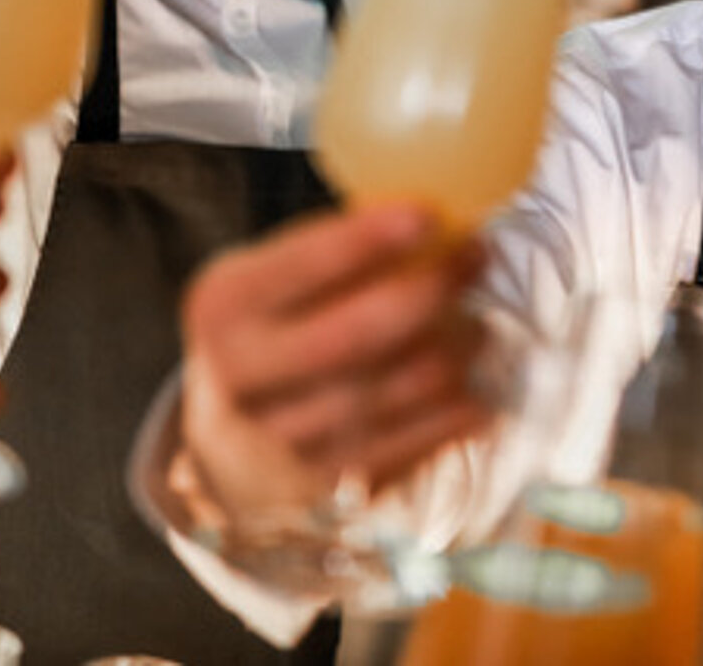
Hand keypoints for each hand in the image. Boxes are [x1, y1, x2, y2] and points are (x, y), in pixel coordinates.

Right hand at [178, 203, 491, 522]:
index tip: (429, 215)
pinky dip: (450, 418)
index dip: (367, 240)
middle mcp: (238, 377)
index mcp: (223, 306)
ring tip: (479, 327)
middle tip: (474, 258)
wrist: (233, 433)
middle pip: (354, 335)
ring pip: (387, 395)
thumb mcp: (275, 278)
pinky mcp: (320, 488)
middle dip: (428, 291)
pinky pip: (403, 450)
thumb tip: (437, 228)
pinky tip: (476, 394)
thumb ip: (338, 252)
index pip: (300, 266)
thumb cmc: (275, 328)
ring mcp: (277, 441)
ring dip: (449, 355)